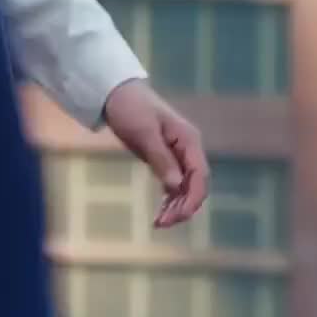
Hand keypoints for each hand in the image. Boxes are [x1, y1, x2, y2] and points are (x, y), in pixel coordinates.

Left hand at [102, 80, 209, 227]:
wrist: (116, 93)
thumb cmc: (131, 108)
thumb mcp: (144, 133)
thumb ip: (161, 158)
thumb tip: (176, 186)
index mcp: (189, 140)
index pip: (200, 176)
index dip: (192, 199)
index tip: (176, 216)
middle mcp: (188, 149)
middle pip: (195, 185)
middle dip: (183, 207)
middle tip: (161, 223)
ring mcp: (179, 154)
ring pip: (186, 188)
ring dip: (176, 206)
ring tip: (158, 223)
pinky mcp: (167, 158)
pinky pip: (175, 184)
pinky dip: (170, 199)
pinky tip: (159, 213)